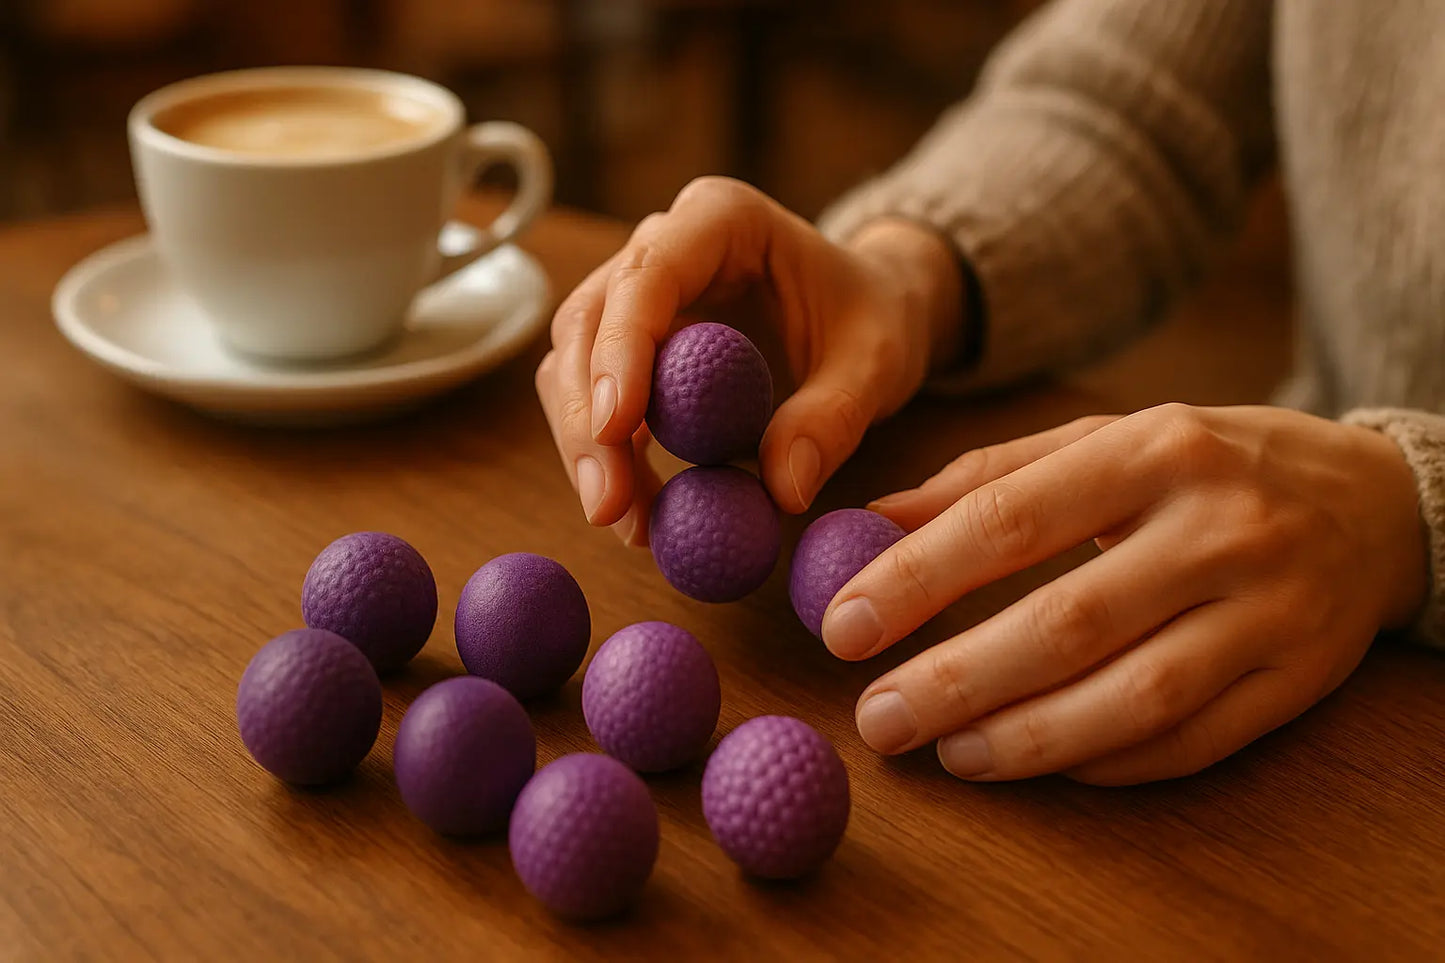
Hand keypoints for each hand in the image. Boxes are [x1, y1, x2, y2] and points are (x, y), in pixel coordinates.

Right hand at [535, 177, 964, 543]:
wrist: (867, 312)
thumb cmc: (872, 318)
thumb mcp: (876, 362)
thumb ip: (834, 418)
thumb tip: (783, 491)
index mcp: (722, 218)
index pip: (648, 275)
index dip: (622, 349)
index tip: (618, 427)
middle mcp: (663, 245)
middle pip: (588, 323)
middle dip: (587, 418)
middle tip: (609, 504)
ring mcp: (637, 295)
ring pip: (572, 365)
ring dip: (587, 448)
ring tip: (627, 524)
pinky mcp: (631, 346)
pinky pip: (595, 399)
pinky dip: (607, 458)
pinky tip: (635, 512)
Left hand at [826, 404, 1426, 784]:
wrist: (1374, 502)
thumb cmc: (1206, 464)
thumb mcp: (1105, 437)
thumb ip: (988, 475)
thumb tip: (870, 520)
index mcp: (1153, 447)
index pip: (1012, 517)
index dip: (918, 577)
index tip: (843, 627)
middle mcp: (1218, 525)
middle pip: (1069, 620)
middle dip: (957, 678)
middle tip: (877, 718)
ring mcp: (1268, 609)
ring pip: (1136, 696)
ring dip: (1028, 738)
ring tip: (947, 753)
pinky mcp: (1299, 679)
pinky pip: (1193, 741)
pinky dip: (1108, 762)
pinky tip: (1041, 764)